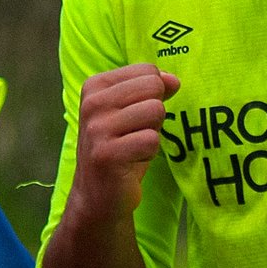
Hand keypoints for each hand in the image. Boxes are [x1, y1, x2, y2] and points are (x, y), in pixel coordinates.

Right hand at [73, 64, 178, 219]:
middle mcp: (92, 103)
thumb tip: (174, 79)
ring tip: (133, 148)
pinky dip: (149, 154)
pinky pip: (152, 140)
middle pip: (153, 87)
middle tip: (135, 134)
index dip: (152, 96)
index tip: (133, 118)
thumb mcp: (136, 111)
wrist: (98, 196)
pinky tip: (131, 162)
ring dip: (152, 134)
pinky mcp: (107, 154)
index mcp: (96, 86)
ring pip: (155, 111)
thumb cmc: (121, 148)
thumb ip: (155, 89)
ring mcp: (97, 129)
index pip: (148, 71)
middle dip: (154, 113)